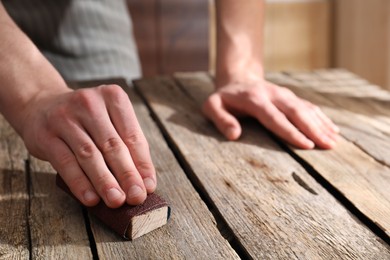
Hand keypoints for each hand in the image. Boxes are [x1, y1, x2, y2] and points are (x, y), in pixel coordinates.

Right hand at [21, 85, 155, 207]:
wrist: (40, 106)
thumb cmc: (86, 119)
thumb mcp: (109, 121)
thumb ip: (127, 146)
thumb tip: (144, 182)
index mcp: (113, 97)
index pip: (133, 135)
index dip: (142, 164)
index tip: (149, 186)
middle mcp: (90, 103)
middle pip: (113, 145)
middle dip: (127, 174)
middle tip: (136, 197)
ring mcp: (65, 117)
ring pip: (90, 155)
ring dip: (105, 181)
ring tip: (116, 201)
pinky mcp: (46, 135)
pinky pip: (66, 163)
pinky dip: (80, 183)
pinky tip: (91, 198)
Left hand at [202, 79, 338, 148]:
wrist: (238, 79)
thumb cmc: (223, 99)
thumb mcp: (212, 106)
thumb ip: (221, 119)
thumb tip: (234, 135)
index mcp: (254, 100)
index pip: (275, 118)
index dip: (291, 131)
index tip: (307, 145)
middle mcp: (273, 95)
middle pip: (296, 112)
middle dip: (313, 129)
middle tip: (328, 146)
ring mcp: (284, 95)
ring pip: (306, 108)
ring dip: (321, 124)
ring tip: (335, 141)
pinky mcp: (291, 97)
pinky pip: (309, 106)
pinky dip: (322, 117)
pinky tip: (333, 129)